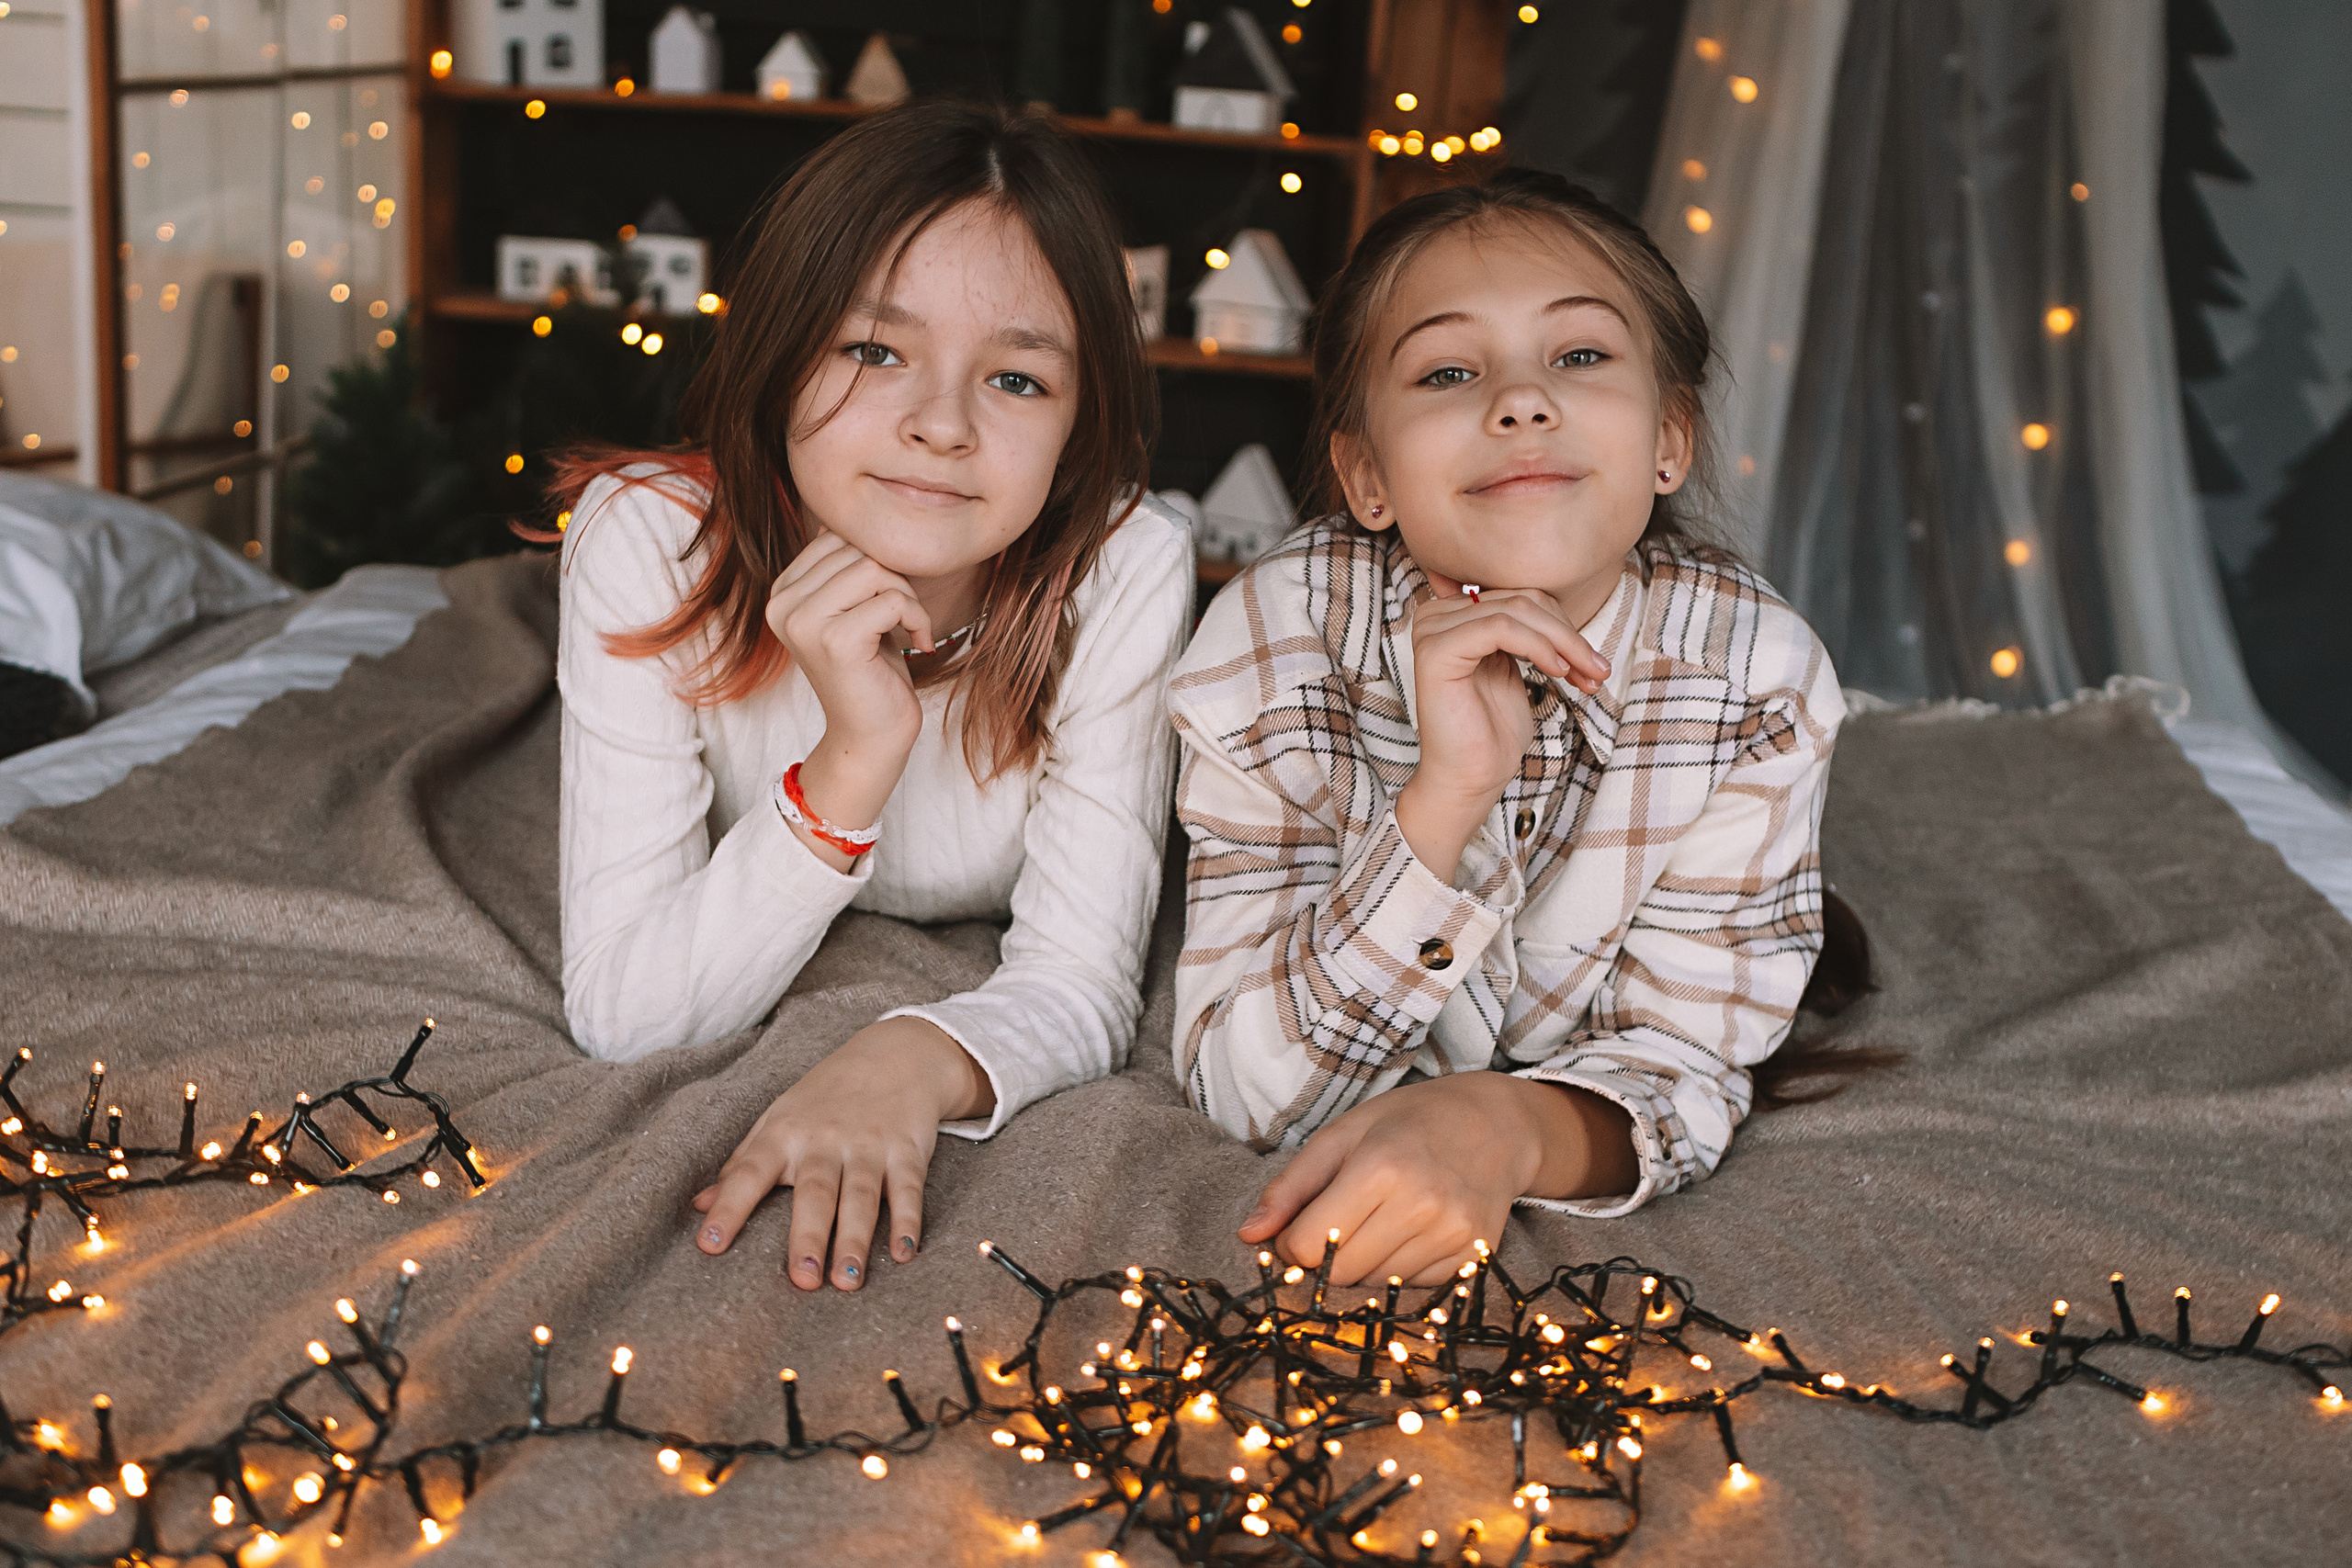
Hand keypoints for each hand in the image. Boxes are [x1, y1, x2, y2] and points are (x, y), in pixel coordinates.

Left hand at [691, 1016, 994, 1290]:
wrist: (894, 1055)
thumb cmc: (825, 1098)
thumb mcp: (778, 1121)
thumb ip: (742, 1165)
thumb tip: (698, 1206)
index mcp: (784, 1134)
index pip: (751, 1173)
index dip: (730, 1207)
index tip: (710, 1244)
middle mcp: (826, 1140)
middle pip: (815, 1193)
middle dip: (808, 1236)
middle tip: (802, 1281)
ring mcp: (869, 1145)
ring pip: (861, 1196)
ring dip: (856, 1239)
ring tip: (847, 1281)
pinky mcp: (907, 1150)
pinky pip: (908, 1189)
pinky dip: (908, 1221)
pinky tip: (903, 1254)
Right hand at [765, 531, 932, 867]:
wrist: (870, 737)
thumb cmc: (870, 672)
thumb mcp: (853, 610)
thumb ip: (845, 570)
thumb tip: (851, 523)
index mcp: (781, 593)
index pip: (836, 538)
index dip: (875, 561)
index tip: (888, 600)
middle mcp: (782, 605)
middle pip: (856, 550)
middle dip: (895, 578)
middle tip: (906, 616)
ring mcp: (804, 623)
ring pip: (873, 569)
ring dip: (907, 596)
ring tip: (911, 626)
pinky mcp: (834, 642)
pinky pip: (890, 599)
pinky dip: (916, 617)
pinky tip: (918, 642)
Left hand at [1236, 1073, 1635, 1287]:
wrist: (1496, 1124)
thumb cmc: (1408, 1122)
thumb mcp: (1341, 1135)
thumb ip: (1291, 1186)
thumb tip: (1248, 1234)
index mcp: (1380, 1168)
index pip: (1310, 1245)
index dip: (1293, 1244)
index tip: (1299, 1227)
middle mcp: (1421, 1205)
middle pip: (1341, 1274)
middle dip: (1326, 1261)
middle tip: (1337, 1227)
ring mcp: (1453, 1234)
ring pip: (1377, 1288)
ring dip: (1363, 1269)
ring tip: (1377, 1225)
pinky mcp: (1475, 1256)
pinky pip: (1416, 1291)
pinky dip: (1400, 1273)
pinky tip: (1408, 1235)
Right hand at [1394, 573, 1608, 879]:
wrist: (1470, 777)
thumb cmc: (1492, 731)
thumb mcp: (1514, 668)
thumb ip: (1523, 632)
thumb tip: (1555, 605)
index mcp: (1451, 616)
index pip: (1518, 596)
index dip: (1562, 624)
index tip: (1593, 662)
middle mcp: (1434, 616)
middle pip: (1520, 600)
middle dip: (1568, 635)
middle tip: (1598, 669)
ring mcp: (1432, 631)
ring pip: (1516, 612)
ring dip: (1563, 642)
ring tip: (1587, 674)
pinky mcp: (1437, 651)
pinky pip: (1501, 629)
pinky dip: (1539, 647)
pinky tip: (1559, 672)